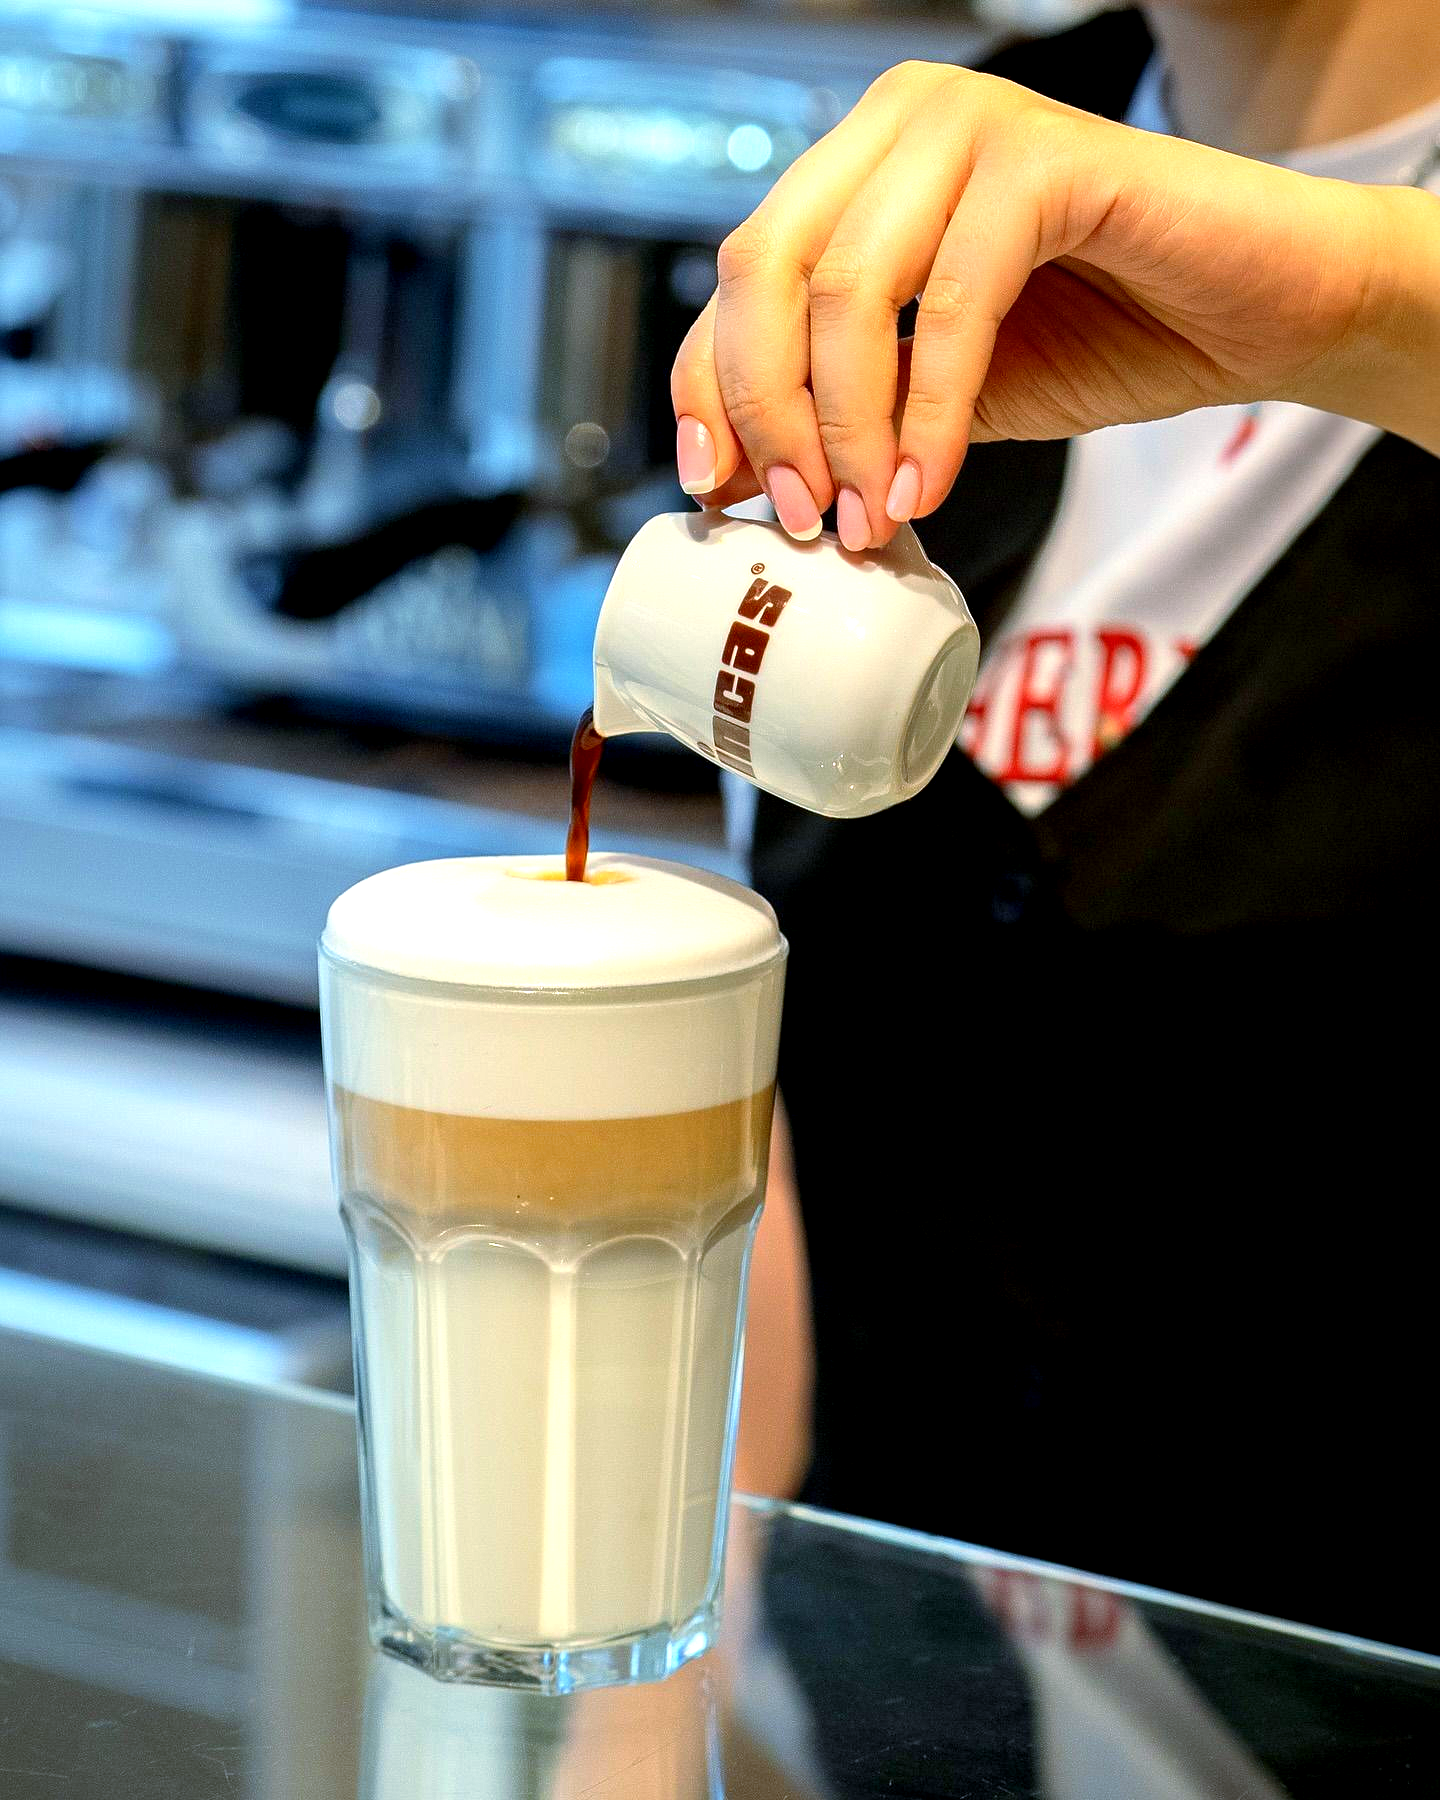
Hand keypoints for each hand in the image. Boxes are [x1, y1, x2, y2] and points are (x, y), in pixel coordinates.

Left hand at [671, 61, 1439, 548]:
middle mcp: (901, 126)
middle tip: (804, 518)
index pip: (738, 278)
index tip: (715, 495)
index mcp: (860, 171)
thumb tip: (727, 483)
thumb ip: (839, 421)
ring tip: (870, 520)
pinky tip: (931, 484)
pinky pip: (952, 302)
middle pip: (765, 270)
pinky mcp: (1048, 157)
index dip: (707, 389)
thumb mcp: (933, 402)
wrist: (1261, 314)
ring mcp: (971, 126)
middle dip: (769, 413)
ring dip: (846, 427)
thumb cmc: (1108, 340)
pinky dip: (932, 410)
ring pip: (847, 287)